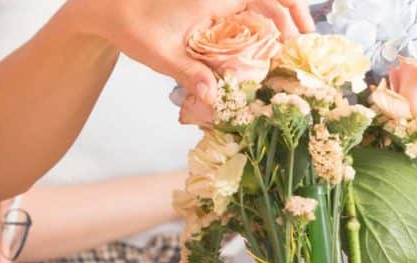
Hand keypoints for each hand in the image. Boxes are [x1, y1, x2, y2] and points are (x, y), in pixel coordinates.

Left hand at [69, 0, 314, 104]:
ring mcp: (216, 0)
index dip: (286, 15)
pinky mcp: (211, 8)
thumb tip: (212, 98)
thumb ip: (188, 74)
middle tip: (308, 39)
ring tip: (296, 39)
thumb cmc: (131, 28)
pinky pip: (246, 8)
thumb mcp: (159, 55)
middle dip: (294, 11)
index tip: (297, 40)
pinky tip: (271, 42)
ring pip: (259, 0)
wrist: (107, 9)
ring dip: (281, 15)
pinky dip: (265, 19)